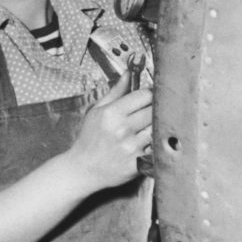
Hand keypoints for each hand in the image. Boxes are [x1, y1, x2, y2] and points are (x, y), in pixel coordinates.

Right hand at [67, 72, 151, 192]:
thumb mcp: (97, 111)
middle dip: (156, 107)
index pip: (144, 95)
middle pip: (155, 110)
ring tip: (149, 126)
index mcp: (112, 113)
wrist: (83, 169)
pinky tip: (148, 142)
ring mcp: (132, 147)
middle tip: (152, 110)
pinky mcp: (138, 163)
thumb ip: (116, 92)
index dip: (150, 93)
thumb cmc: (89, 138)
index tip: (149, 96)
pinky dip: (156, 143)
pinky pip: (156, 147)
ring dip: (158, 125)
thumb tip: (128, 73)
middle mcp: (122, 129)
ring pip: (158, 128)